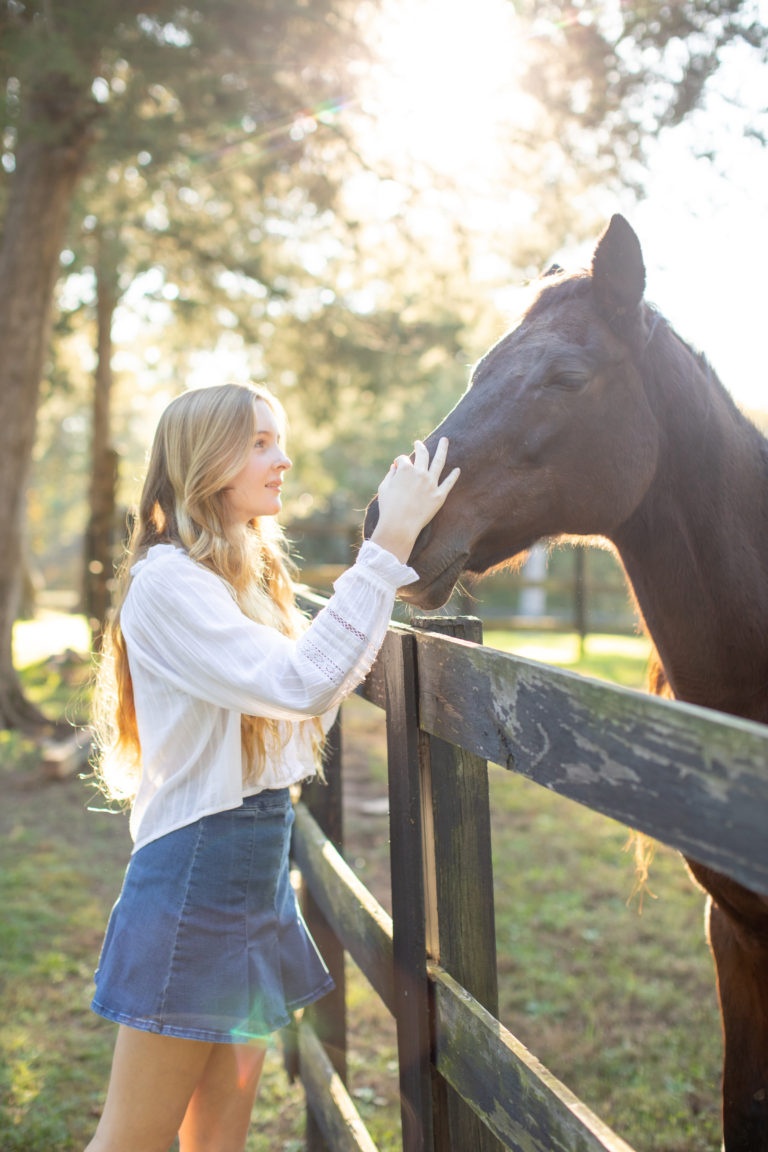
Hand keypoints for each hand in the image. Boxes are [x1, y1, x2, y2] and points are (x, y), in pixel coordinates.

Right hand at [370, 438, 459, 562]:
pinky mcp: (439, 496)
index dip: (398, 462)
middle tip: (418, 443)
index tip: (396, 466)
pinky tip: (458, 470)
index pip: (402, 459)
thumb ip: (390, 475)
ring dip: (442, 449)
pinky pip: (449, 483)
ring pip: (439, 461)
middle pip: (422, 454)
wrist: (399, 526)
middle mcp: (420, 473)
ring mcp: (431, 484)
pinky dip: (454, 476)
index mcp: (405, 470)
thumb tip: (394, 467)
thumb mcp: (383, 488)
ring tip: (445, 440)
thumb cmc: (388, 508)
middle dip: (420, 447)